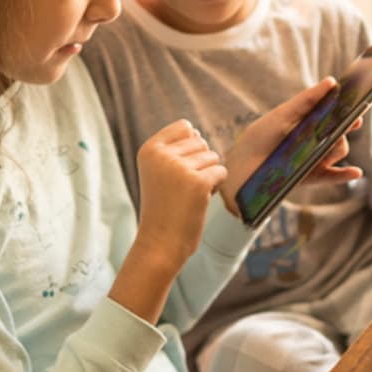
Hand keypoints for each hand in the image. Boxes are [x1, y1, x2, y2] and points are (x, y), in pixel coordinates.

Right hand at [131, 119, 227, 274]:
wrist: (160, 243)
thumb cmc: (163, 207)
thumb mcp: (159, 171)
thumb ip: (175, 148)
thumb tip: (196, 133)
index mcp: (149, 149)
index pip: (184, 127)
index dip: (189, 148)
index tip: (175, 172)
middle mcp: (162, 155)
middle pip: (201, 142)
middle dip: (199, 164)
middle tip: (182, 189)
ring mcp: (180, 168)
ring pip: (213, 157)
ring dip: (208, 175)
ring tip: (188, 195)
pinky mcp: (199, 183)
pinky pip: (222, 172)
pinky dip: (216, 186)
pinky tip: (199, 201)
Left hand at [221, 78, 364, 216]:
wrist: (242, 165)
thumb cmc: (261, 135)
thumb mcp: (283, 115)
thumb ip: (307, 99)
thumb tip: (331, 81)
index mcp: (310, 122)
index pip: (335, 113)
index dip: (348, 109)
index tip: (357, 103)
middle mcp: (316, 140)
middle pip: (341, 131)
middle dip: (346, 125)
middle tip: (351, 121)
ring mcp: (316, 159)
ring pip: (339, 150)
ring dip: (336, 146)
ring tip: (324, 145)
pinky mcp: (313, 177)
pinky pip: (334, 176)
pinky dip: (346, 175)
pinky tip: (355, 171)